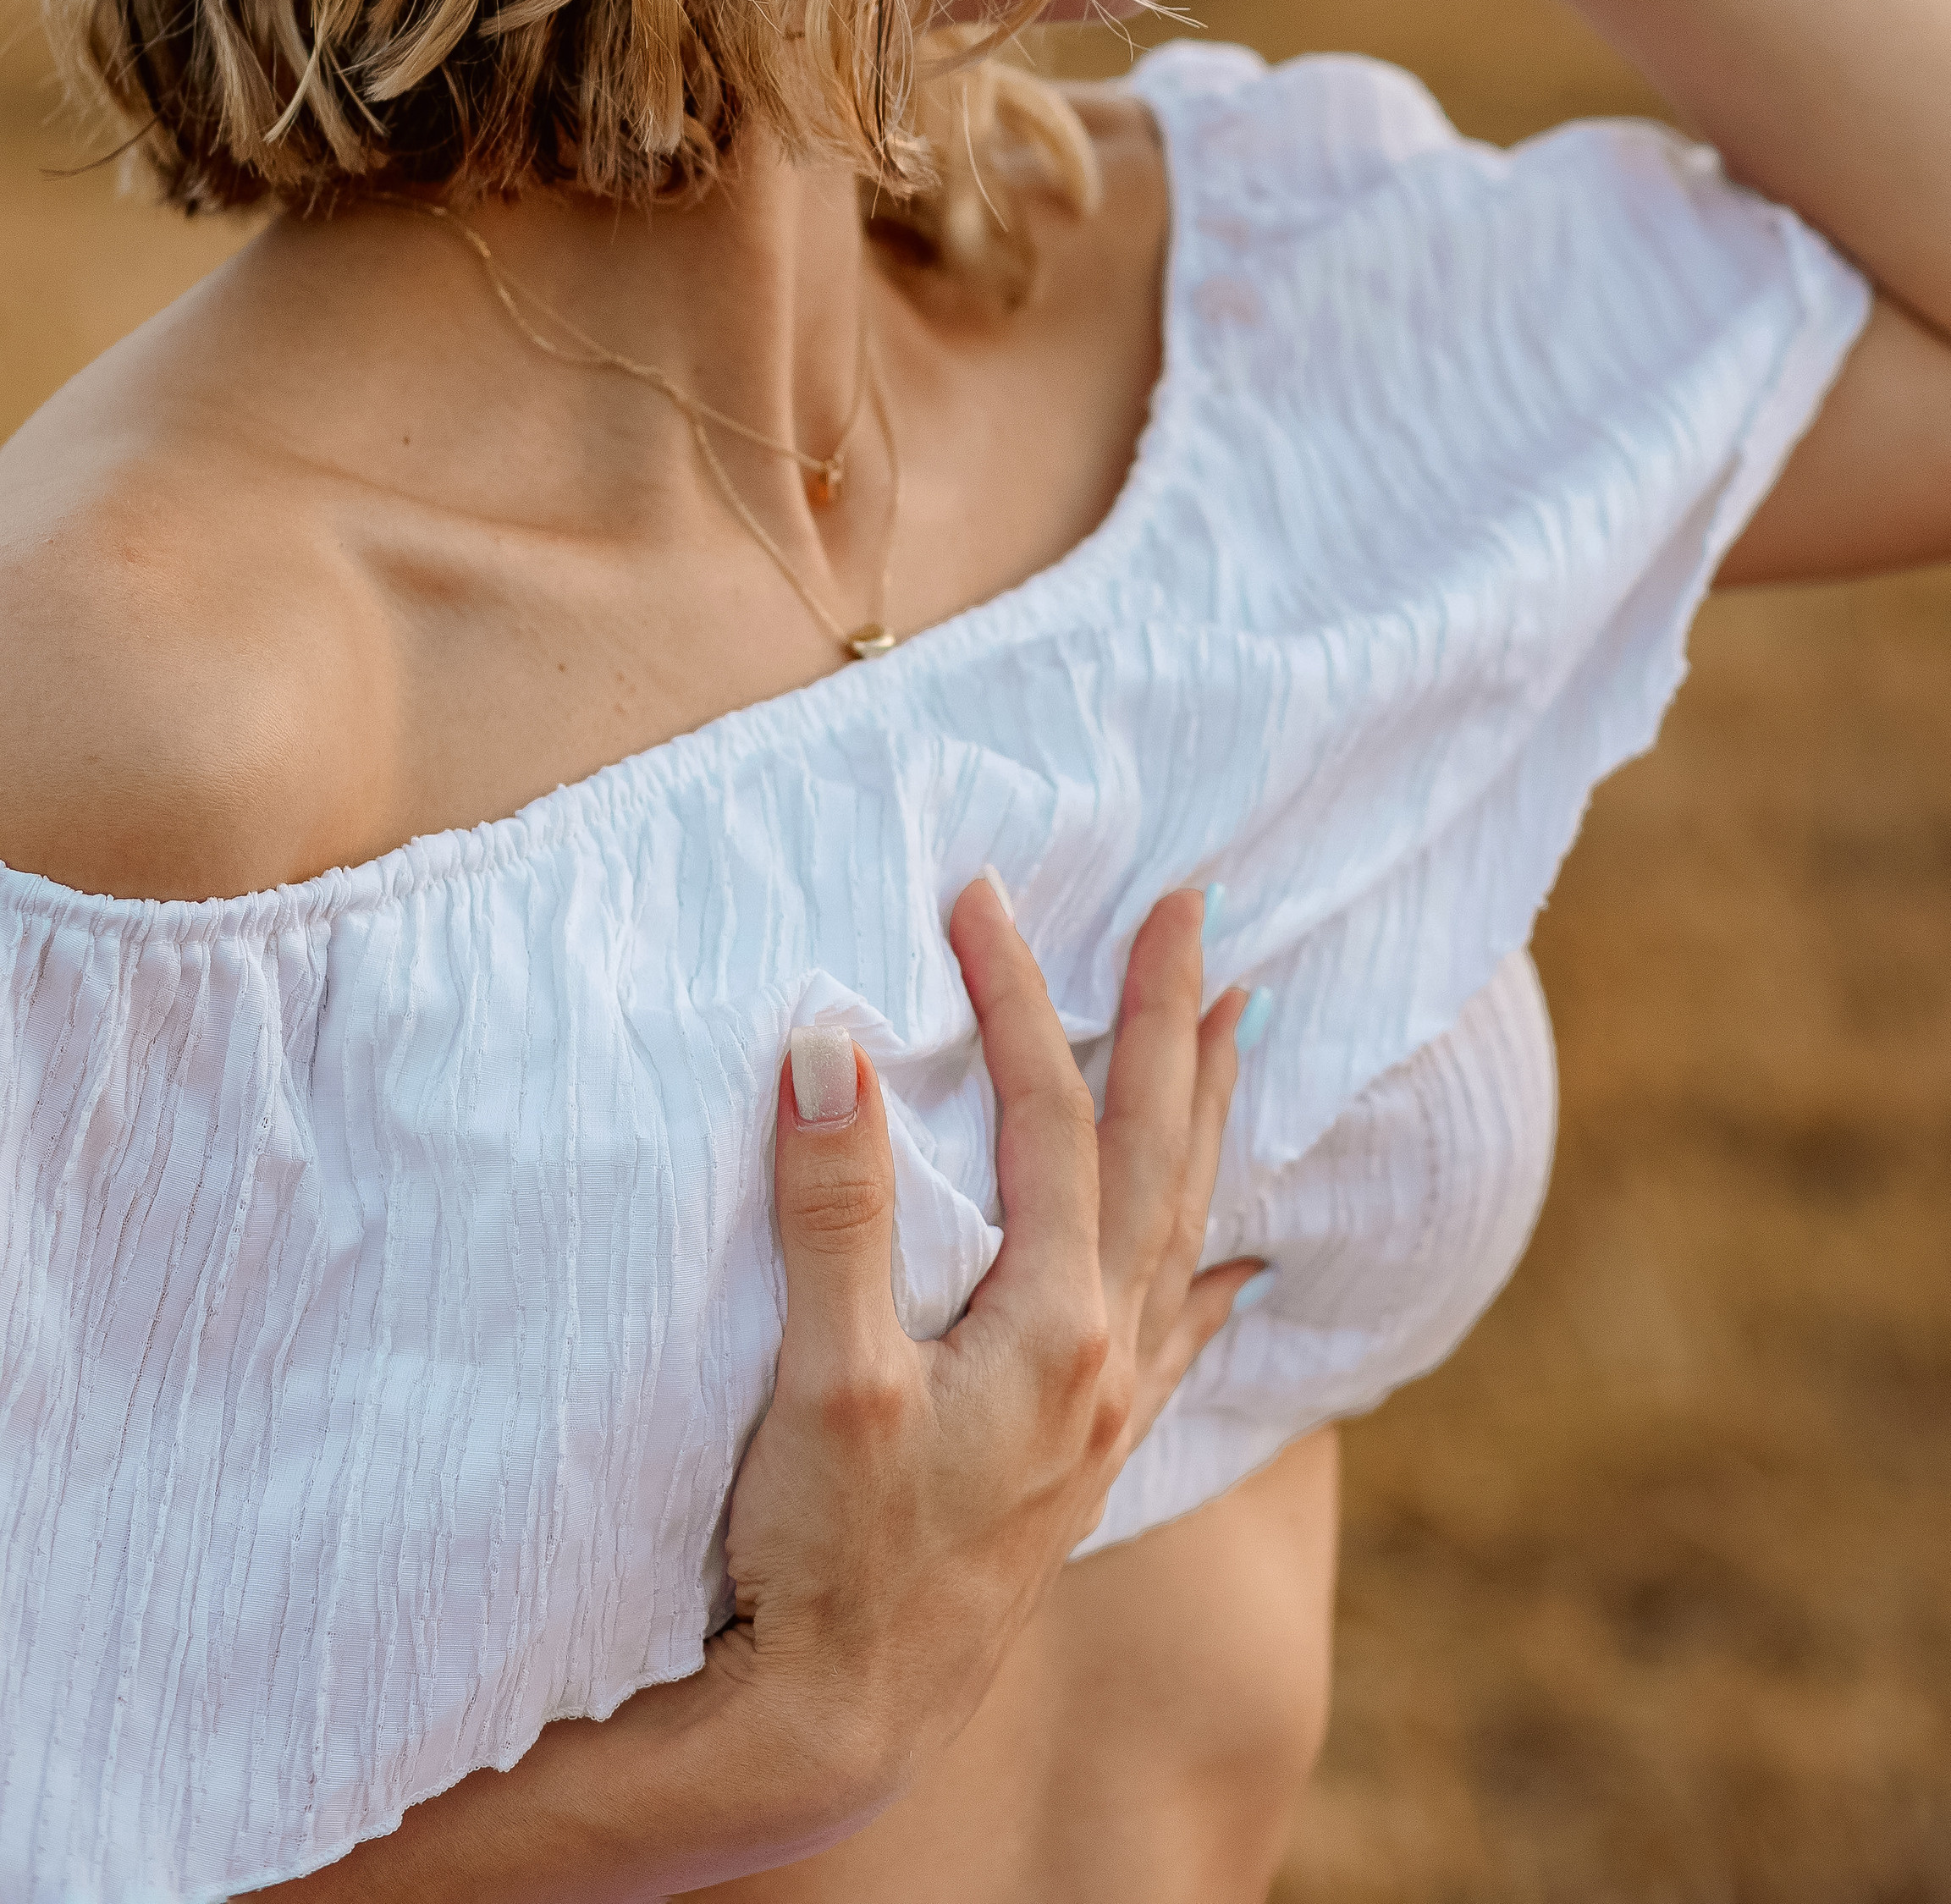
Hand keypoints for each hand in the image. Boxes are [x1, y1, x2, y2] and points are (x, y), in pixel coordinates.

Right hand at [278, 883, 1254, 1900]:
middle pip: (1161, 1151)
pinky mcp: (1079, 1457)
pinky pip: (1177, 1329)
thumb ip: (836, 1211)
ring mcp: (1103, 1412)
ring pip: (1183, 1224)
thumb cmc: (831, 1560)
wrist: (845, 1722)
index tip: (981, 898)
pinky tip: (1236, 1262)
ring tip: (1240, 1028)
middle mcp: (1107, 1361)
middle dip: (1175, 1021)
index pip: (1054, 1118)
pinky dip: (1206, 1268)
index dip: (1018, 997)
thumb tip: (830, 1048)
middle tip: (1197, 913)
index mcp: (1056, 1327)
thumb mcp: (820, 1380)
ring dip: (1207, 1115)